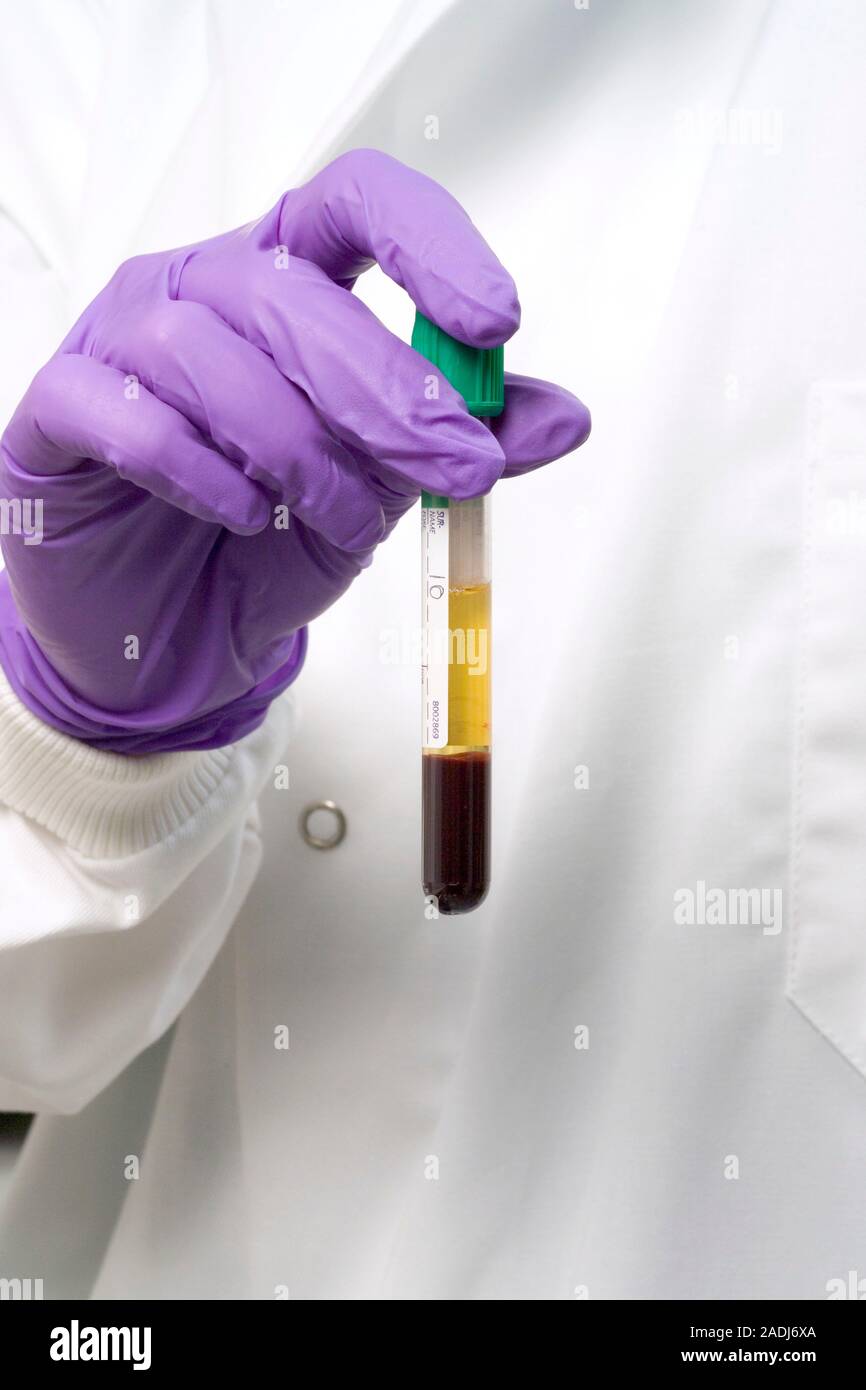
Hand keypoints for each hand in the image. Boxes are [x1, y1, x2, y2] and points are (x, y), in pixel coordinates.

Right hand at [0, 149, 589, 751]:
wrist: (170, 632)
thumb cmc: (267, 540)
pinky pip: (121, 413)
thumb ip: (461, 444)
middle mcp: (198, 292)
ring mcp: (119, 345)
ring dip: (298, 446)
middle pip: (286, 291)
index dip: (427, 243)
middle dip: (387, 387)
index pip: (353, 204)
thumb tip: (565, 417)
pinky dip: (194, 466)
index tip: (492, 324)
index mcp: (285, 282)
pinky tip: (244, 513)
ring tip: (344, 519)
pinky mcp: (59, 414)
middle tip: (455, 467)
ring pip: (202, 351)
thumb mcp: (384, 492)